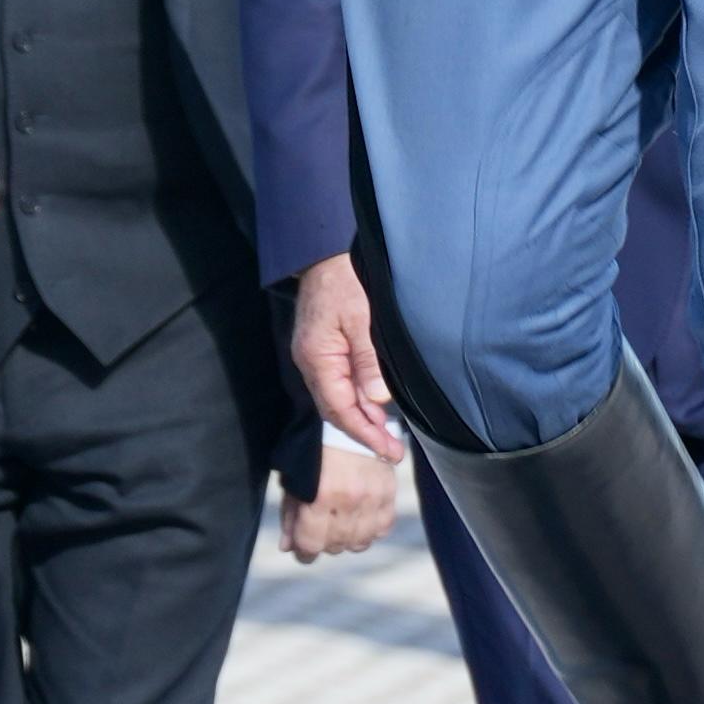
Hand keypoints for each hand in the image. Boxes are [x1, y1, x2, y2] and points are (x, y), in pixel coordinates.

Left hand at [281, 439, 400, 562]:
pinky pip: (382, 528)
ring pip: (359, 542)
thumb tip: (288, 546)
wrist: (346, 417)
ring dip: (346, 539)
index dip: (303, 551)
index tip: (302, 548)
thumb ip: (290, 513)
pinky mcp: (389, 492)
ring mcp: (372, 497)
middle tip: (319, 529)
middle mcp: (348, 500)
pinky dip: (370, 529)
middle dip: (323, 542)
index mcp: (319, 496)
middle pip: (335, 546)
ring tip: (339, 524)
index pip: (311, 544)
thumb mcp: (294, 475)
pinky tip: (359, 517)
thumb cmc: (313, 444)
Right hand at [291, 252, 406, 460]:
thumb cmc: (345, 279)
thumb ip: (369, 361)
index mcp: (317, 357)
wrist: (323, 252)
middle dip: (364, 433)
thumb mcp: (363, 317)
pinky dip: (357, 400)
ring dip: (362, 418)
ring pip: (337, 399)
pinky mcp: (322, 349)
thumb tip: (378, 401)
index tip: (389, 451)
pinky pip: (338, 384)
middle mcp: (310, 362)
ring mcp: (314, 356)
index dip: (365, 434)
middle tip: (393, 452)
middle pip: (336, 410)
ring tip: (388, 437)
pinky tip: (375, 407)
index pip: (340, 409)